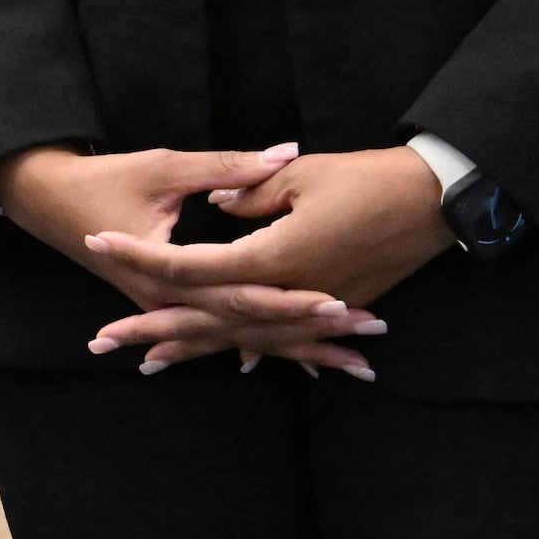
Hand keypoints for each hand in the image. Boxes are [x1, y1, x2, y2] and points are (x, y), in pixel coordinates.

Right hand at [0, 143, 383, 373]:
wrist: (47, 200)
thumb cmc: (101, 180)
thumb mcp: (163, 168)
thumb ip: (225, 167)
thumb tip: (284, 153)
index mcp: (171, 272)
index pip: (242, 292)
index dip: (292, 296)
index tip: (341, 299)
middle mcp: (173, 302)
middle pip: (253, 326)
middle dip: (314, 333)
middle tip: (370, 334)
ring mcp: (172, 310)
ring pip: (245, 338)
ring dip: (302, 349)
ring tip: (358, 362)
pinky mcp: (176, 306)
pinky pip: (228, 333)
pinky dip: (269, 346)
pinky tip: (309, 364)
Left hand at [86, 147, 454, 374]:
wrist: (437, 200)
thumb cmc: (367, 178)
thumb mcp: (301, 176)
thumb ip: (248, 187)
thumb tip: (218, 203)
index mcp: (276, 257)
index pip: (196, 265)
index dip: (145, 254)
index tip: (101, 243)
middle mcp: (292, 291)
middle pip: (211, 315)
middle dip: (155, 329)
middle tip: (101, 343)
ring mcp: (316, 303)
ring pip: (246, 334)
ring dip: (198, 347)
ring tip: (148, 362)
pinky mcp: (338, 303)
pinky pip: (285, 333)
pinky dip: (256, 346)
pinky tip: (239, 361)